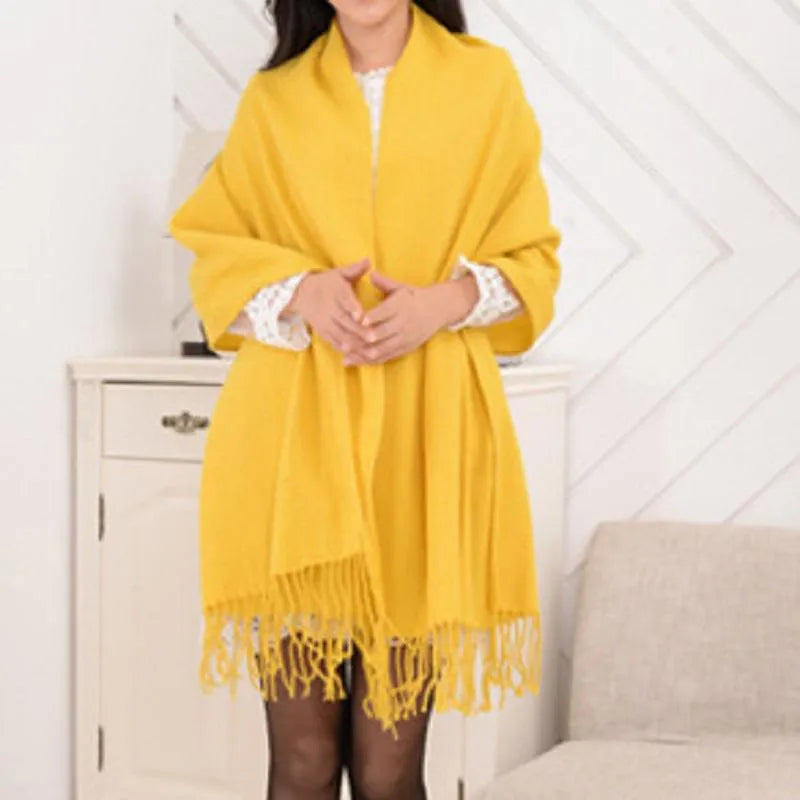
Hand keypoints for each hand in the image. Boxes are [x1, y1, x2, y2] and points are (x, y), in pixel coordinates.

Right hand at [288, 258, 374, 355]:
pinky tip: (359, 356)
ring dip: (355, 344)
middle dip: (359, 330)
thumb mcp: (340, 273)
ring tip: (369, 350)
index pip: (344, 300)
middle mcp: (329, 308)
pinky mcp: (324, 333)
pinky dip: (346, 350)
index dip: (352, 307)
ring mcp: (325, 322)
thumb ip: (355, 269)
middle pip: (344, 321)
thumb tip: (368, 260)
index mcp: (335, 292)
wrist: (303, 295)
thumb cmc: (329, 283)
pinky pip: (335, 343)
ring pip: (340, 335)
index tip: (361, 314)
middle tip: (373, 337)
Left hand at [342, 269, 477, 365]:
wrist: (437, 310)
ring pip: (382, 349)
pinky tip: (356, 361)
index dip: (373, 317)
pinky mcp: (405, 348)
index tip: (359, 321)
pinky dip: (370, 361)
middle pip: (382, 334)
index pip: (385, 312)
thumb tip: (371, 273)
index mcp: (401, 306)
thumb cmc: (412, 297)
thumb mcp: (400, 287)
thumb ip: (384, 283)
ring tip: (346, 357)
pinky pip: (386, 357)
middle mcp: (403, 324)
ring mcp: (405, 338)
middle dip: (363, 340)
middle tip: (345, 344)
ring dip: (363, 354)